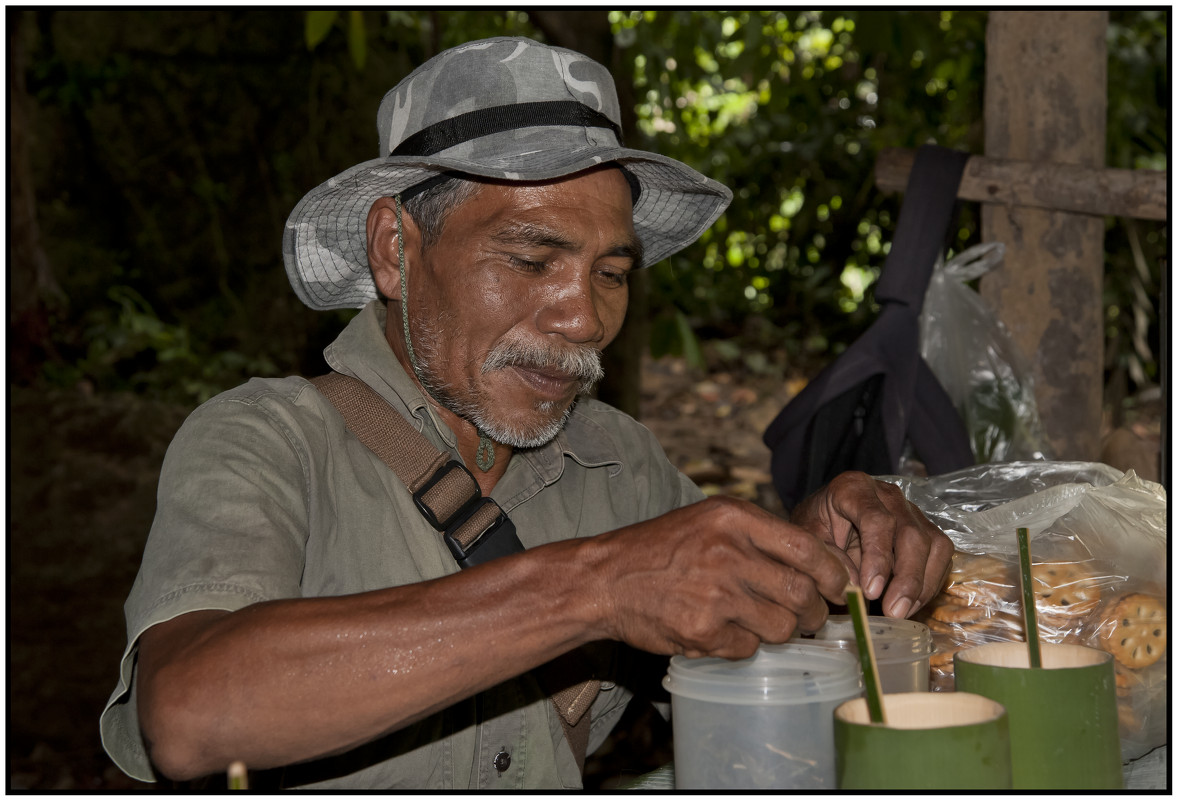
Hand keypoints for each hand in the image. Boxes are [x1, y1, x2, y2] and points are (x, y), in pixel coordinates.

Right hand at [588, 496, 849, 659]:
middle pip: (801, 593)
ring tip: (759, 622)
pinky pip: (748, 648)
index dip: (833, 574)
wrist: (604, 579)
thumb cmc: (661, 549)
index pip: (808, 549)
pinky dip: (743, 646)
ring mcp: (716, 594)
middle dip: (814, 613)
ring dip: (780, 631)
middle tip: (810, 617)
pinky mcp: (703, 630)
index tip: (840, 588)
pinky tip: (721, 630)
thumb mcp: (710, 521)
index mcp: (734, 518)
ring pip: (782, 627)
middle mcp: (729, 553)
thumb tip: (821, 565)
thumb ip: (760, 535)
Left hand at [788, 471, 952, 618]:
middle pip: (911, 533)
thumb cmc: (815, 529)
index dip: (877, 557)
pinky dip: (929, 583)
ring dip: (922, 584)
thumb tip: (855, 585)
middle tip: (894, 612)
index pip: (876, 520)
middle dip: (906, 578)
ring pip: (934, 544)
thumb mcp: (809, 540)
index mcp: (853, 488)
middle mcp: (888, 494)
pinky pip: (940, 555)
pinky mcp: (925, 528)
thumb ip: (828, 558)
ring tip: (901, 612)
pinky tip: (910, 603)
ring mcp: (910, 510)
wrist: (825, 521)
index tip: (871, 591)